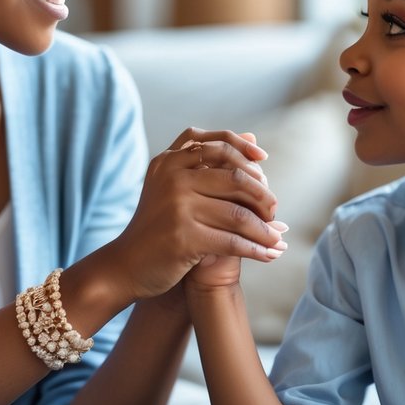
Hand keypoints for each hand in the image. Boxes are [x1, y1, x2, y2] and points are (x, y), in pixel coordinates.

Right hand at [109, 128, 283, 300]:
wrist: (126, 265)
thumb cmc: (158, 224)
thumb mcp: (175, 186)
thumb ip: (209, 163)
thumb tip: (254, 139)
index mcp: (169, 161)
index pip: (217, 144)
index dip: (244, 149)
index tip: (263, 159)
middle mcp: (172, 177)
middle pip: (235, 178)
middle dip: (262, 195)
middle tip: (274, 210)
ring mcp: (177, 206)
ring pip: (238, 213)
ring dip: (265, 229)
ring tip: (278, 237)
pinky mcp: (184, 237)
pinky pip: (233, 241)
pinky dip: (256, 250)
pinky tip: (268, 255)